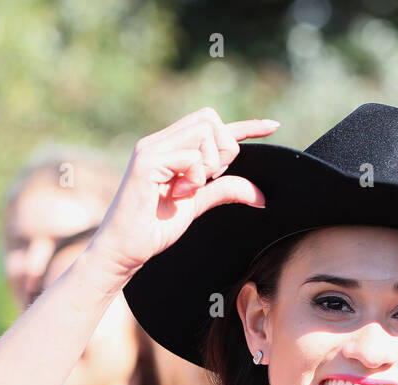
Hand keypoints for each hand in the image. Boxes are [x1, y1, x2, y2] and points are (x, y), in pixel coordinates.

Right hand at [86, 108, 279, 281]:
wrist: (124, 249)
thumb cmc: (154, 228)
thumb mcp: (197, 205)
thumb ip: (224, 190)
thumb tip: (260, 193)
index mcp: (170, 147)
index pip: (211, 124)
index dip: (245, 124)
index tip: (273, 126)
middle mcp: (159, 141)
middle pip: (211, 120)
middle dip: (223, 149)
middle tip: (208, 180)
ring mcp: (151, 148)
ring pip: (203, 134)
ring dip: (207, 165)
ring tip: (187, 189)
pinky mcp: (146, 162)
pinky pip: (190, 156)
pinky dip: (194, 177)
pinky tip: (179, 193)